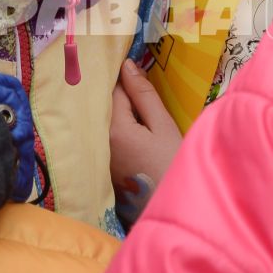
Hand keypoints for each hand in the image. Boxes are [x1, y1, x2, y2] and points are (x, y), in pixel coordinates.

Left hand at [109, 59, 183, 224]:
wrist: (173, 208)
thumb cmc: (172, 165)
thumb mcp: (163, 126)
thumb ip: (144, 95)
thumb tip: (127, 65)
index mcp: (113, 128)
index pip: (114, 90)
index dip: (127, 78)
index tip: (140, 72)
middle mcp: (99, 141)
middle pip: (104, 105)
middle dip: (119, 94)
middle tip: (139, 85)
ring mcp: (99, 156)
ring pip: (105, 121)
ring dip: (117, 111)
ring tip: (138, 106)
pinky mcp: (104, 167)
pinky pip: (106, 138)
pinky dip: (117, 129)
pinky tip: (133, 131)